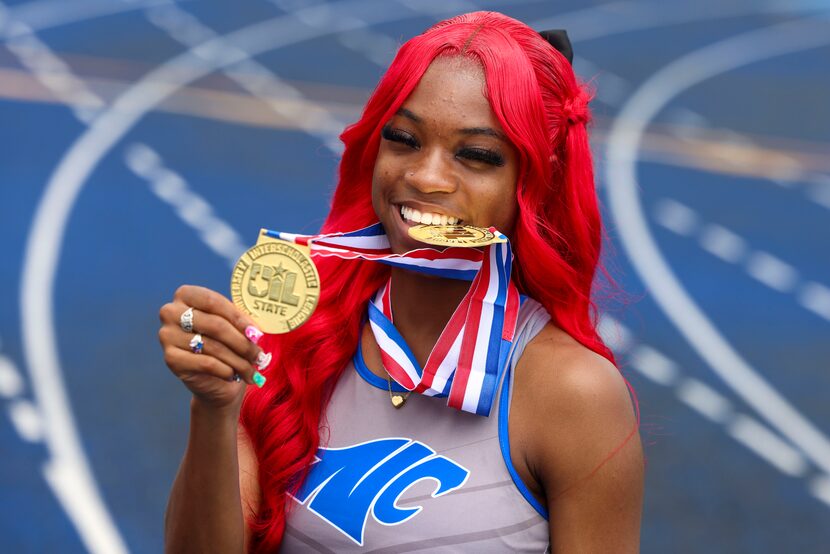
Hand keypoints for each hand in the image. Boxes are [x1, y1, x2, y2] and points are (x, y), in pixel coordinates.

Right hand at [158, 285, 269, 409]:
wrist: (213, 379)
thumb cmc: (226, 344)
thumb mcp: (234, 327)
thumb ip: (243, 322)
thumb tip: (255, 331)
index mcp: (186, 295)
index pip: (215, 302)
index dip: (239, 318)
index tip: (257, 333)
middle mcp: (171, 312)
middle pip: (215, 325)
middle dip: (242, 343)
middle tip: (260, 355)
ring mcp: (167, 335)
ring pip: (213, 347)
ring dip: (238, 361)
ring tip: (252, 370)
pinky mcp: (170, 358)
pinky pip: (206, 363)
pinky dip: (225, 370)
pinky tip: (234, 375)